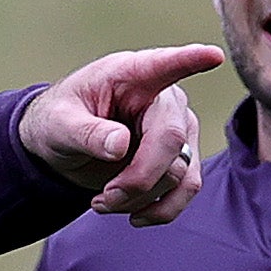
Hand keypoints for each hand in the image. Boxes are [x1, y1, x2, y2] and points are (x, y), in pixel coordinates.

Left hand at [18, 44, 225, 224]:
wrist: (66, 148)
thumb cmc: (61, 121)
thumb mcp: (59, 123)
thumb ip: (87, 132)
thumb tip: (120, 145)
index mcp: (132, 75)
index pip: (166, 64)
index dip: (191, 60)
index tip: (212, 55)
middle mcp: (165, 99)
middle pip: (170, 140)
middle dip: (137, 179)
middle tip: (102, 198)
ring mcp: (179, 129)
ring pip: (179, 173)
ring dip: (140, 199)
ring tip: (104, 202)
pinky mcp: (183, 158)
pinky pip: (187, 189)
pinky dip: (160, 210)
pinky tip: (133, 215)